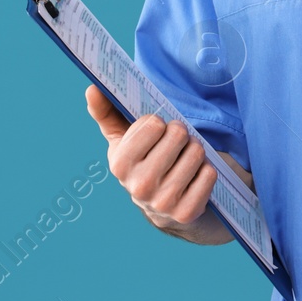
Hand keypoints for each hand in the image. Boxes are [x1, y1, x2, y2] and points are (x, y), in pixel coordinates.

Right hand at [85, 84, 226, 241]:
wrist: (162, 206)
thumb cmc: (142, 161)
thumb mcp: (122, 139)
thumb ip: (106, 112)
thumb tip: (92, 88)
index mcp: (120, 164)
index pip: (154, 123)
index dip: (159, 124)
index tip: (155, 134)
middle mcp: (139, 186)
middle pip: (178, 134)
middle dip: (180, 134)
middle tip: (175, 145)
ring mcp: (163, 202)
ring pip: (196, 152)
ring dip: (195, 151)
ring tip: (184, 159)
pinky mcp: (187, 213)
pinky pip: (209, 174)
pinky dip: (206, 170)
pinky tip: (194, 177)